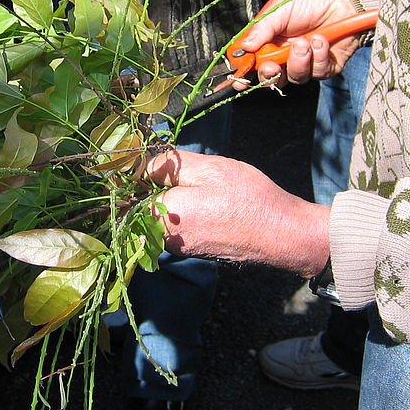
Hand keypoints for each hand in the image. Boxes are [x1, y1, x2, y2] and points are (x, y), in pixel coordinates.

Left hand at [143, 149, 329, 275]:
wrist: (283, 235)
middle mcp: (164, 239)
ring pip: (159, 216)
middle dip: (149, 185)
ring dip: (168, 196)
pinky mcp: (194, 250)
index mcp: (161, 217)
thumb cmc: (247, 199)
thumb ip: (168, 165)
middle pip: (139, 207)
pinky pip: (175, 226)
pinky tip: (206, 198)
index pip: (126, 195)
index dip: (129, 175)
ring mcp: (180, 248)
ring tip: (197, 181)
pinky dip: (182, 209)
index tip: (138, 160)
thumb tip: (139, 165)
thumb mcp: (208, 168)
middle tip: (174, 167)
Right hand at [236, 0, 360, 88]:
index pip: (253, 62)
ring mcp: (305, 62)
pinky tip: (321, 40)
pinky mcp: (325, 67)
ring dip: (298, 61)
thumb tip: (244, 46)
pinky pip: (316, 72)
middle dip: (269, 74)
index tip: (240, 80)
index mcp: (270, 41)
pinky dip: (318, 56)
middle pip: (271, 78)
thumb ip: (262, 28)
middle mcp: (285, 55)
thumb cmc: (311, 0)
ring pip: (294, 77)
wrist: (343, 0)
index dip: (245, 73)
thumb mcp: (281, 8)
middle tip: (272, 65)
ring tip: (305, 42)